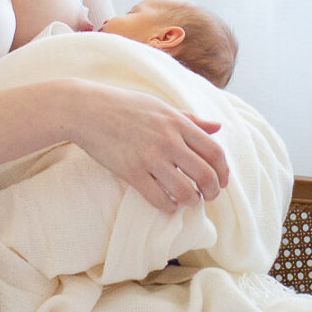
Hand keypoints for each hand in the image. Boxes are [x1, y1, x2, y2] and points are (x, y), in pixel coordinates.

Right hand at [63, 80, 228, 212]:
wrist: (87, 109)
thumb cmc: (124, 105)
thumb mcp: (160, 106)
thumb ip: (190, 119)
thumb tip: (217, 127)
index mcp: (177, 122)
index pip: (215, 152)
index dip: (223, 172)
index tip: (221, 181)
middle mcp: (168, 140)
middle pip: (206, 175)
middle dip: (212, 191)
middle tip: (208, 195)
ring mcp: (150, 157)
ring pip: (185, 191)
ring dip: (191, 201)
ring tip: (188, 199)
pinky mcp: (131, 172)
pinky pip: (159, 199)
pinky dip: (169, 206)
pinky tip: (168, 202)